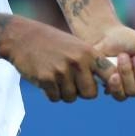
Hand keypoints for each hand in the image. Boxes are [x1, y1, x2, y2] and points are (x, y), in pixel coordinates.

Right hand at [0, 15, 115, 102]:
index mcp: (88, 52)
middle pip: (90, 94)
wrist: (22, 37)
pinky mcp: (46, 79)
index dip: (112, 84)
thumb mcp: (76, 46)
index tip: (105, 86)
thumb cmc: (52, 42)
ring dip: (63, 92)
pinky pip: (55, 98)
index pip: (111, 74)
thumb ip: (91, 63)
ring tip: (55, 76)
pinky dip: (50, 93)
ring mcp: (61, 71)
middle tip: (71, 81)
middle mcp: (77, 61)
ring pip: (71, 97)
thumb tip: (108, 84)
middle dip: (81, 92)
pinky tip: (45, 78)